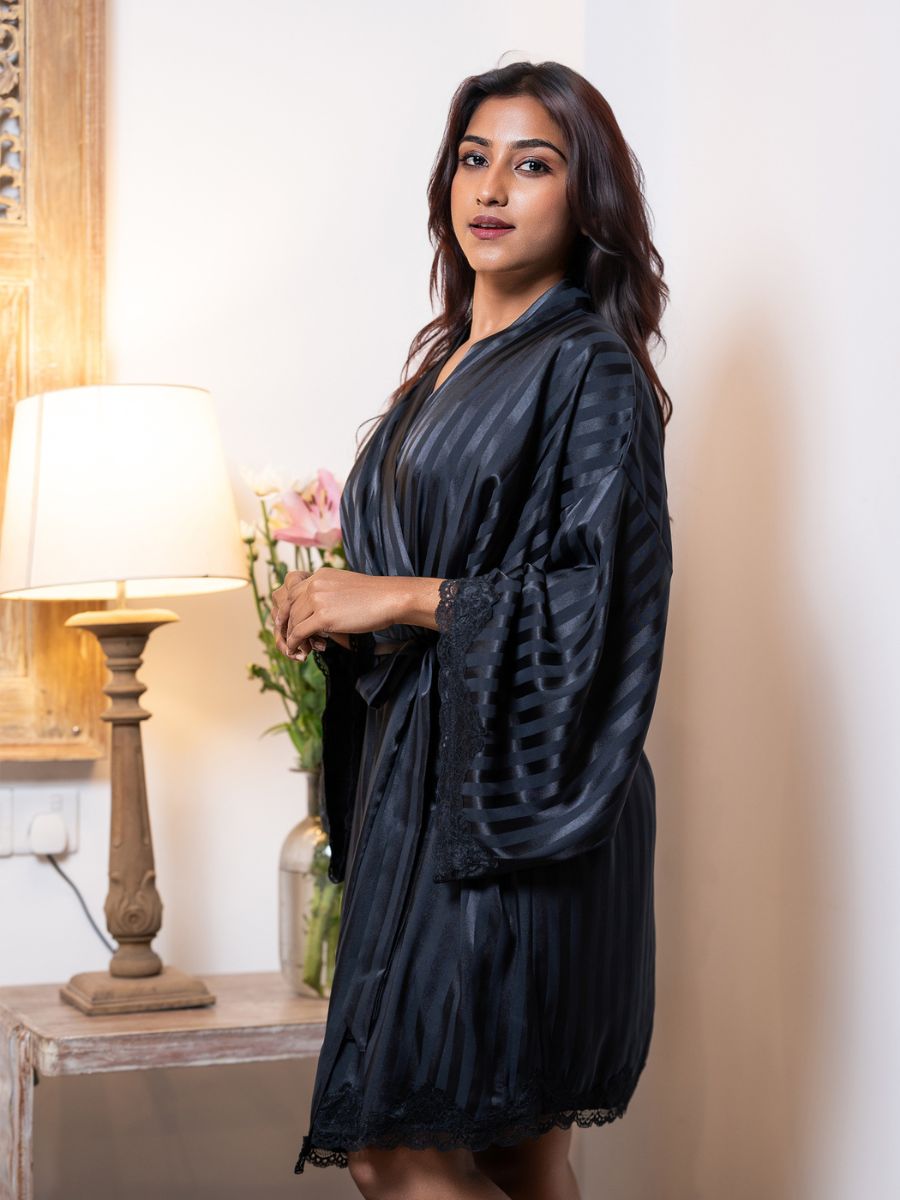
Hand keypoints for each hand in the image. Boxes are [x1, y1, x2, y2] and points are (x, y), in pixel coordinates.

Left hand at [271, 567, 404, 658]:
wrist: (390, 598)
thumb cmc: (374, 596)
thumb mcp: (345, 586)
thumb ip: (328, 593)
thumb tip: (321, 610)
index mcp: (320, 575)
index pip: (293, 592)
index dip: (288, 610)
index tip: (289, 623)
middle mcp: (315, 584)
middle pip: (289, 606)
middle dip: (287, 625)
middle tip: (291, 639)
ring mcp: (317, 599)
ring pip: (293, 620)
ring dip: (292, 637)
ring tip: (297, 648)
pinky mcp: (323, 616)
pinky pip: (300, 632)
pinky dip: (295, 643)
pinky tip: (297, 651)